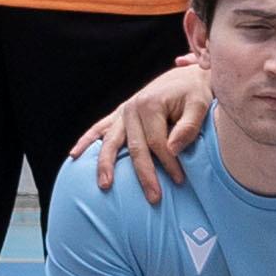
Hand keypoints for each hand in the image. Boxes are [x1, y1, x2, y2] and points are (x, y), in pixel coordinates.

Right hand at [69, 56, 214, 202]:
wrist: (186, 76)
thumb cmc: (195, 92)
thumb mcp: (200, 105)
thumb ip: (188, 127)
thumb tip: (172, 150)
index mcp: (150, 104)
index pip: (157, 143)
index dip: (169, 164)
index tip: (179, 180)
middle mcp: (132, 107)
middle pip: (135, 148)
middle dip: (144, 175)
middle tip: (153, 199)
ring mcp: (122, 112)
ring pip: (111, 142)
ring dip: (106, 164)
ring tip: (105, 185)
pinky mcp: (119, 115)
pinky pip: (99, 129)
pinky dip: (86, 142)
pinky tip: (75, 155)